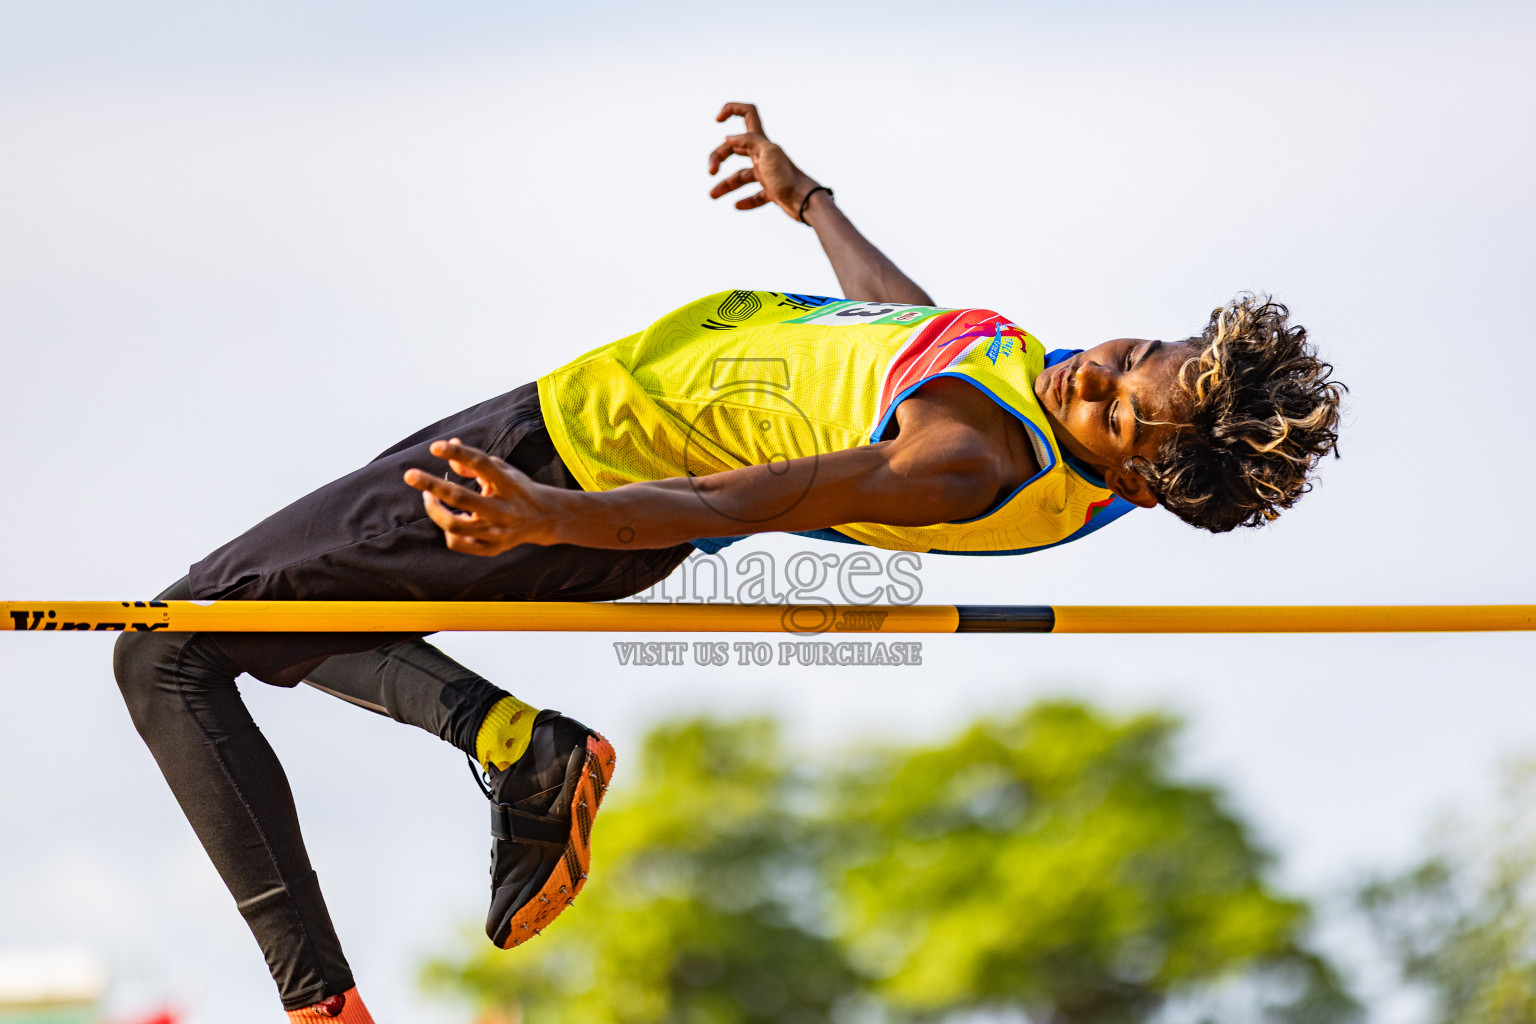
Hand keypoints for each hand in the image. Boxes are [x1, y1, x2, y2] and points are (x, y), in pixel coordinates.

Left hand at [403, 439, 557, 555]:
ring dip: (435, 510)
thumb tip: (448, 445)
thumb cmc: (517, 489)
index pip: (480, 463)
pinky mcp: (493, 548)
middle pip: (460, 497)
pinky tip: (450, 521)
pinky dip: (448, 532)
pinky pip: (458, 543)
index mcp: (508, 484)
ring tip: (427, 498)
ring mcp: (497, 531)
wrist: (545, 519)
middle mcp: (503, 508)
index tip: (435, 447)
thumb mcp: (502, 470)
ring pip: (454, 525)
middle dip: (431, 485)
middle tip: (410, 475)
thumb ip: (473, 462)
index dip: (457, 453)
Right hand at [708, 102, 821, 221]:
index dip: (732, 110)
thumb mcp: (767, 153)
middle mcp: (763, 155)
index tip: (717, 120)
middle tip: (711, 172)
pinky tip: (737, 205)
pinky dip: (746, 200)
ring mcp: (767, 173)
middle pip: (734, 150)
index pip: (748, 113)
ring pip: (741, 176)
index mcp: (762, 142)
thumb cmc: (787, 177)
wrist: (806, 201)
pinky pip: (755, 195)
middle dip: (718, 157)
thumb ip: (748, 141)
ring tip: (712, 195)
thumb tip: (728, 138)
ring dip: (725, 184)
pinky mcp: (772, 191)